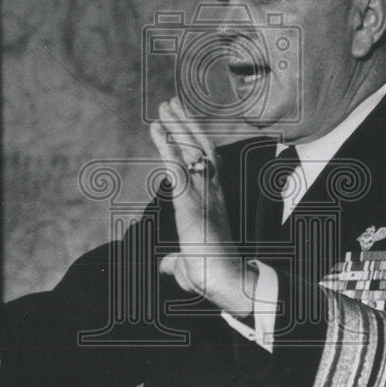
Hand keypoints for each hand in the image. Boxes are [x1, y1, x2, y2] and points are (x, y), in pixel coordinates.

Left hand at [149, 98, 254, 316]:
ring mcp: (203, 196)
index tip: (184, 125)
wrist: (227, 283)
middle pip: (201, 149)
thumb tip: (166, 265)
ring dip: (177, 126)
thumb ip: (176, 261)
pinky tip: (157, 128)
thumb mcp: (188, 266)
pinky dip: (166, 146)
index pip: (206, 166)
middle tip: (172, 103)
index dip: (195, 143)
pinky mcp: (190, 204)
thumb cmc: (211, 278)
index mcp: (214, 204)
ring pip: (191, 151)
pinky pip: (177, 168)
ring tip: (164, 104)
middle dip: (187, 124)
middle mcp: (212, 194)